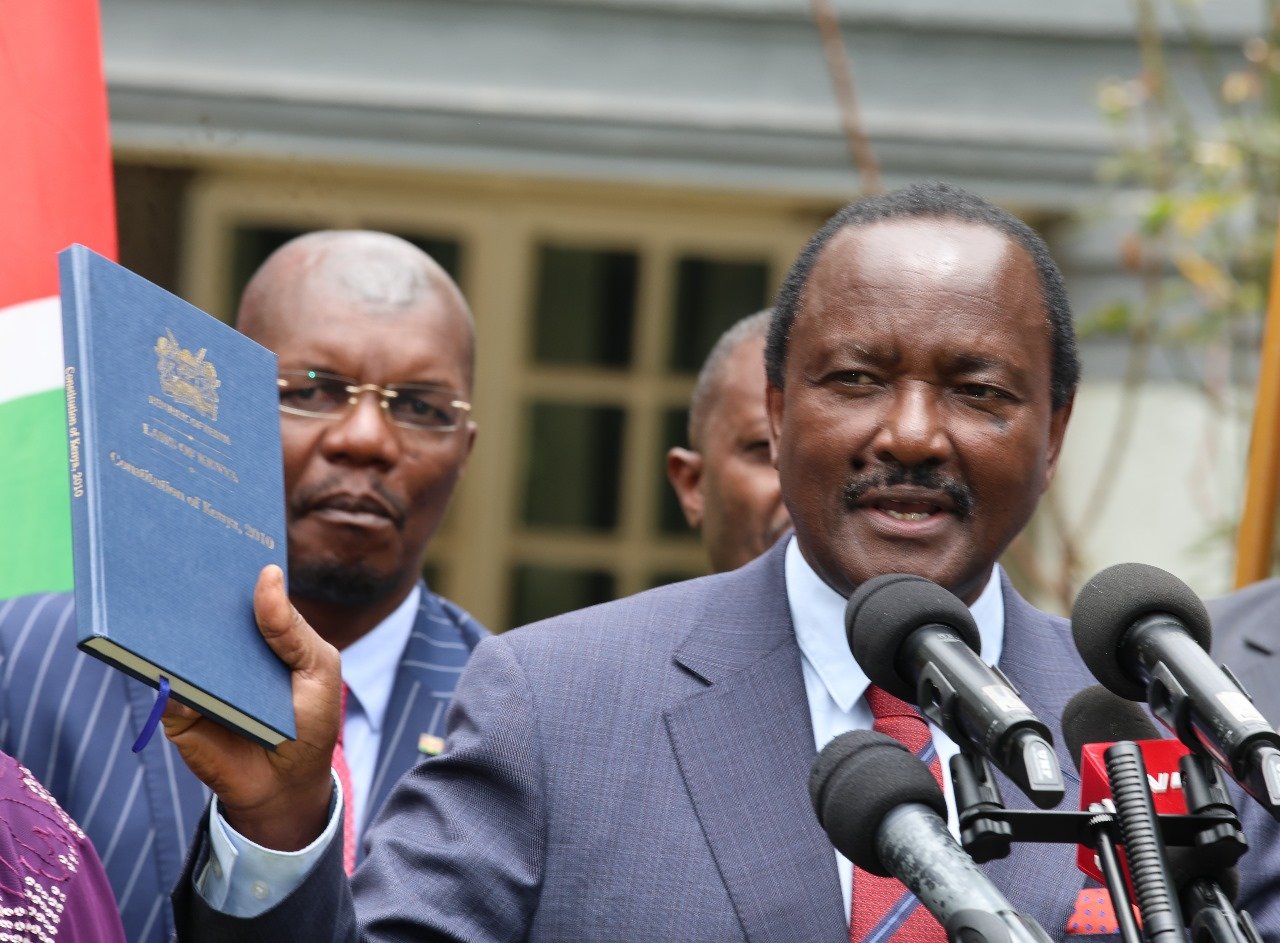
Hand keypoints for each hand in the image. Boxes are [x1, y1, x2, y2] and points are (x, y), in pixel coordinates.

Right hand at [161, 564, 339, 850]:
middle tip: (174, 538)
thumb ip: (291, 629)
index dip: (226, 561)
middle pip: (199, 608)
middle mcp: (222, 649)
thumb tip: (267, 574)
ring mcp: (196, 675)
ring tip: (157, 580)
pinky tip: (151, 637)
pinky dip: (155, 659)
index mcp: (259, 632)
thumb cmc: (310, 722)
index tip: (213, 522)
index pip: (236, 591)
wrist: (286, 788)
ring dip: (164, 614)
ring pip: (173, 638)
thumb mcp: (318, 669)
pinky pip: (159, 679)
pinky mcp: (174, 707)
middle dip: (188, 579)